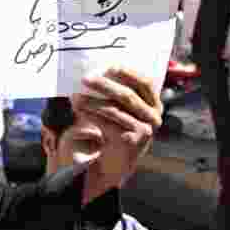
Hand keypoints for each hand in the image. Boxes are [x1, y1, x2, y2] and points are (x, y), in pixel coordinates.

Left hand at [74, 68, 162, 197]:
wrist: (116, 162)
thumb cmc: (117, 130)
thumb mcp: (124, 111)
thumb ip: (119, 94)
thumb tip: (96, 71)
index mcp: (154, 104)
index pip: (145, 83)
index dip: (128, 73)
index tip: (108, 66)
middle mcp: (153, 117)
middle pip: (127, 96)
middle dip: (104, 85)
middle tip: (85, 78)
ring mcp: (144, 130)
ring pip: (114, 110)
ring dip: (92, 101)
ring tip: (75, 97)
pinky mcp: (131, 142)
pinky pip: (107, 123)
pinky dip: (90, 115)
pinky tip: (78, 109)